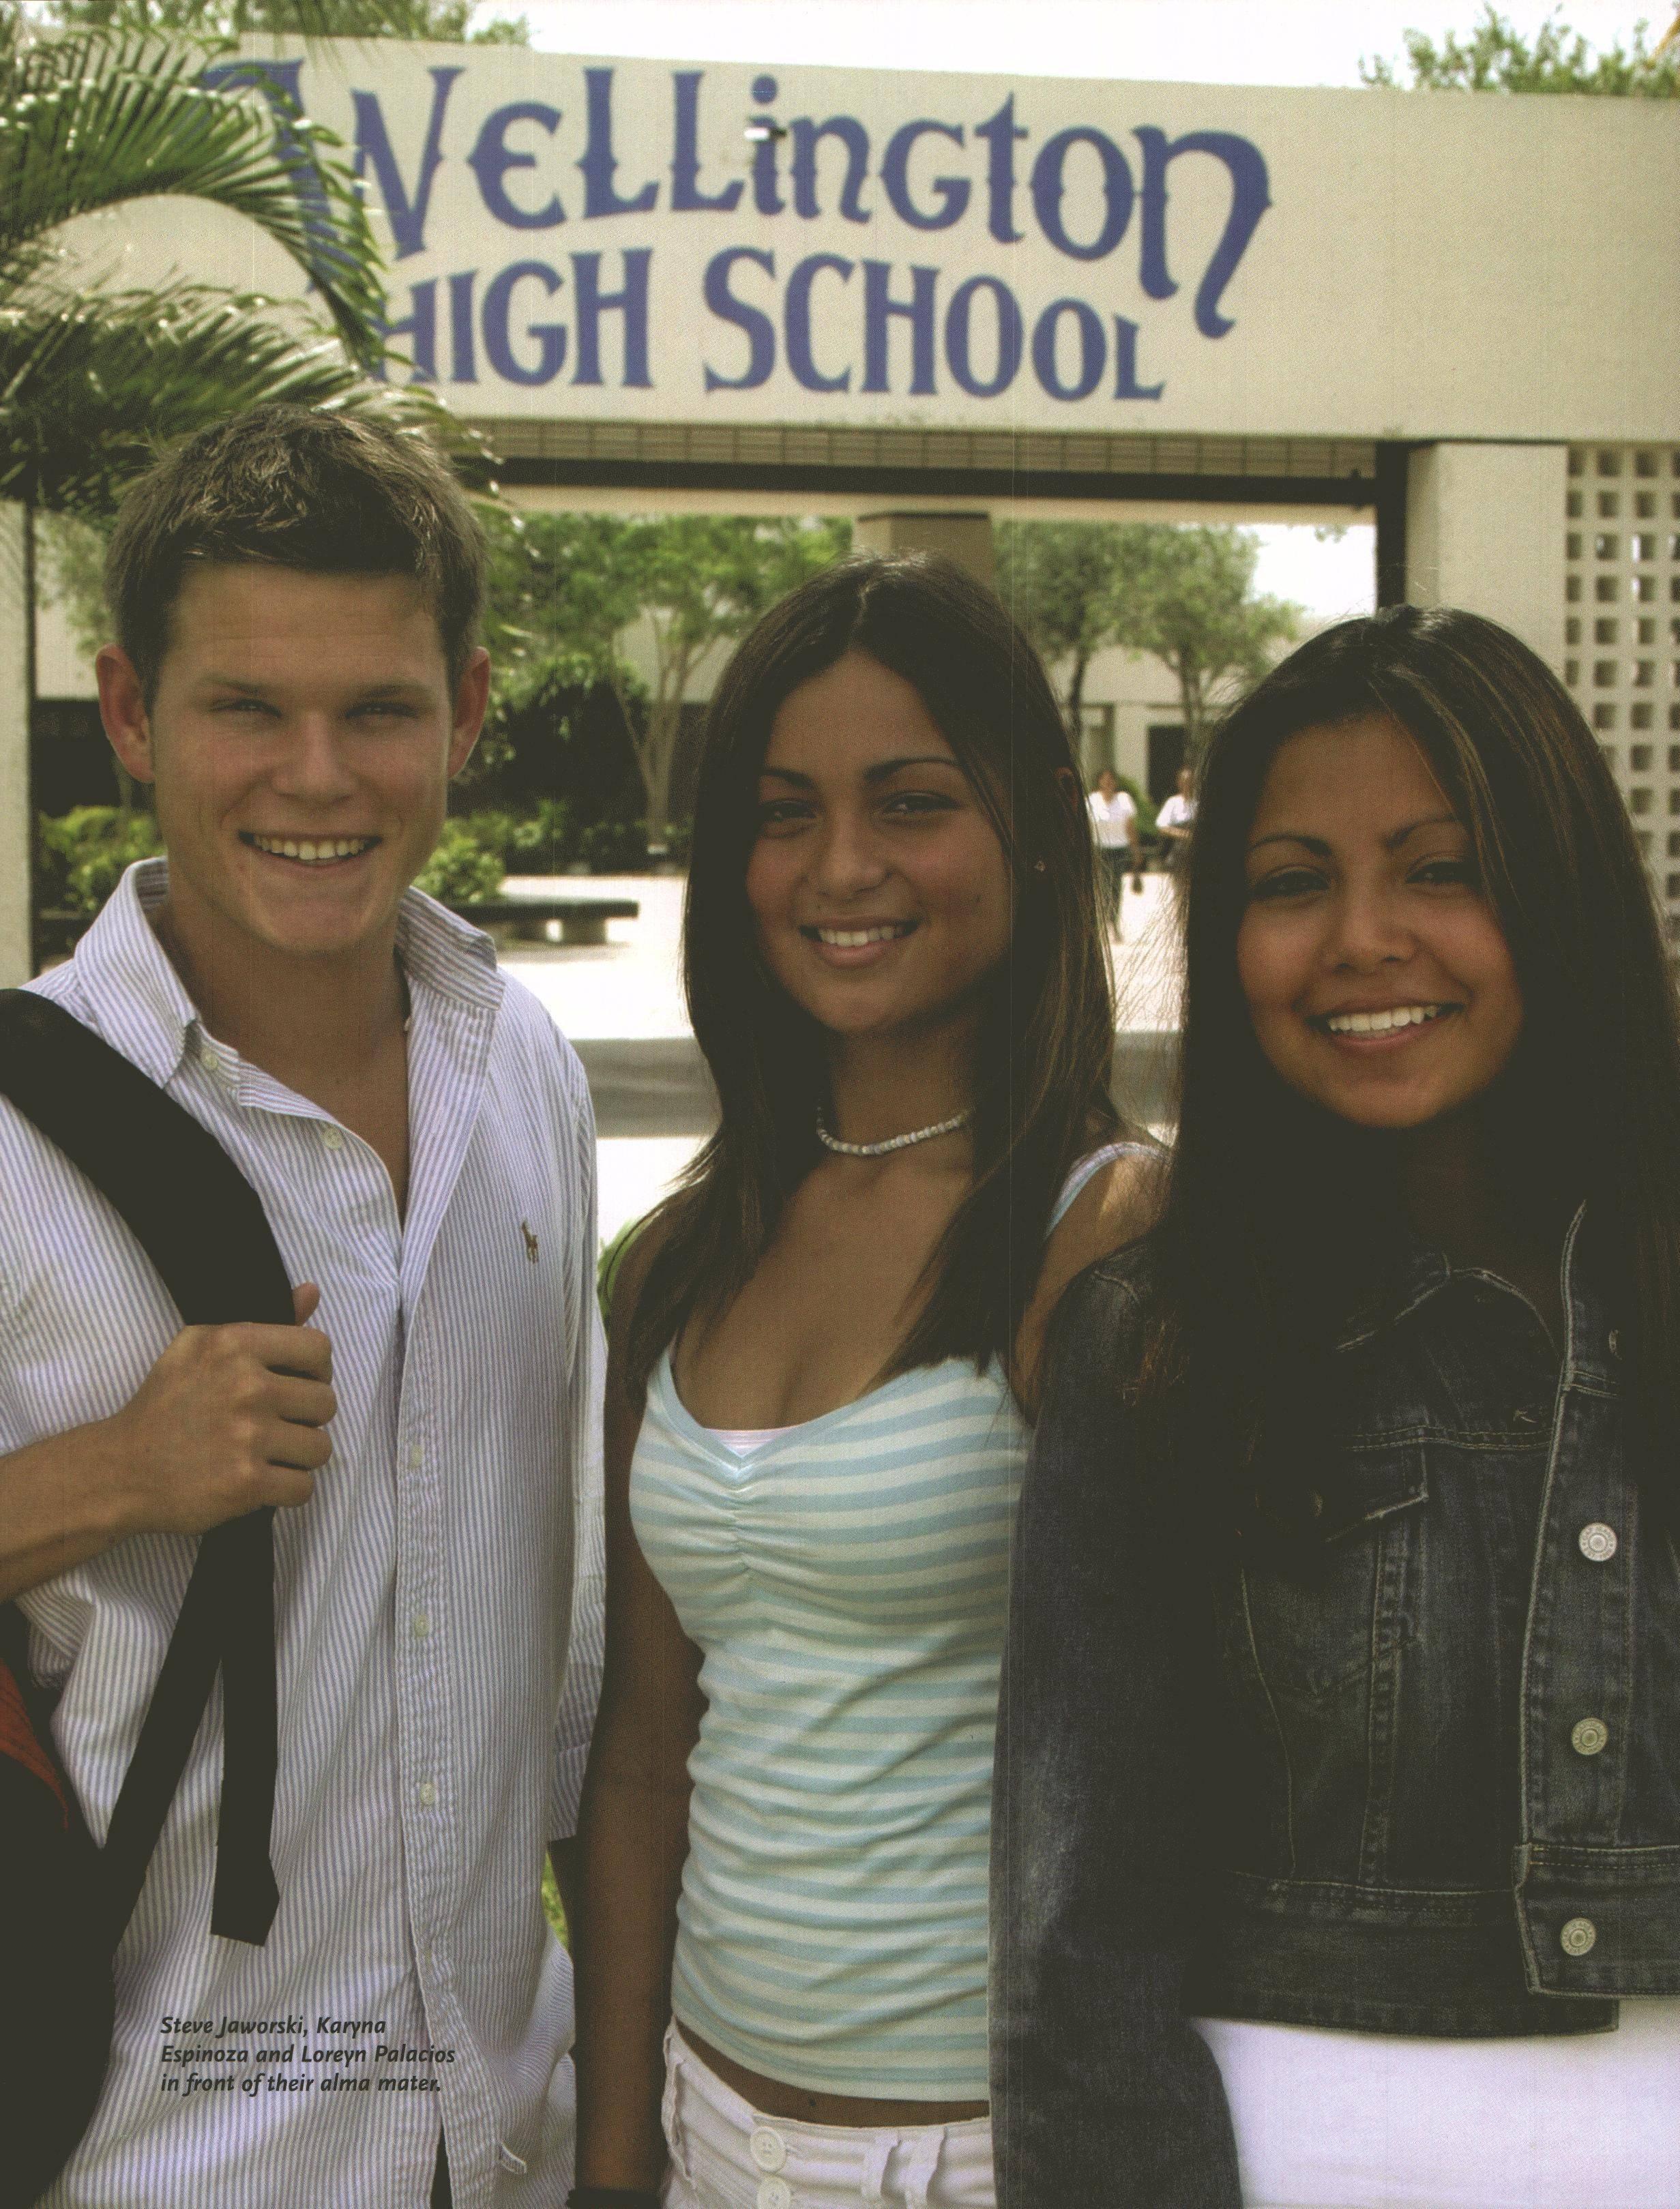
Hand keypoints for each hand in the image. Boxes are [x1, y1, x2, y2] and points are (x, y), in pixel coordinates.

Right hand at [104, 1283, 336, 1538]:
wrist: (120, 1469)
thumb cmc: (165, 1407)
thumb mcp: (201, 1347)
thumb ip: (266, 1321)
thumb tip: (312, 1291)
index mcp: (234, 1344)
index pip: (318, 1348)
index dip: (316, 1371)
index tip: (297, 1386)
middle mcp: (245, 1385)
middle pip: (325, 1402)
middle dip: (306, 1419)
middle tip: (275, 1426)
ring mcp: (247, 1436)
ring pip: (320, 1448)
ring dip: (298, 1458)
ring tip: (267, 1455)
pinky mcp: (246, 1482)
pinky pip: (303, 1488)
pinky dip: (286, 1491)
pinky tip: (261, 1482)